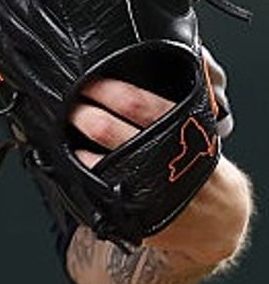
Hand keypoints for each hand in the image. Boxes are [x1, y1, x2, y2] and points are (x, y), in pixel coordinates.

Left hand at [69, 76, 250, 276]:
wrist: (217, 218)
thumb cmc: (197, 160)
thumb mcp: (195, 126)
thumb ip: (170, 101)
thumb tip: (136, 65)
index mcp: (181, 128)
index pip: (137, 102)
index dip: (105, 88)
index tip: (85, 79)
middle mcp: (165, 157)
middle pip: (109, 129)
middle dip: (82, 113)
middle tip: (68, 103)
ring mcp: (150, 187)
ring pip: (100, 161)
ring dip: (75, 143)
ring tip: (67, 129)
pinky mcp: (137, 212)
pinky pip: (101, 190)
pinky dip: (83, 174)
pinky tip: (76, 159)